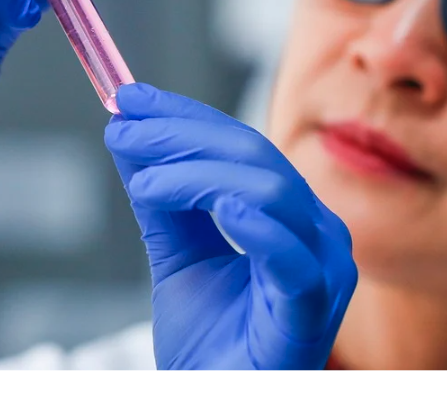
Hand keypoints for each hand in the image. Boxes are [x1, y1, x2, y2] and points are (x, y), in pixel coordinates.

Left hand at [104, 83, 356, 368]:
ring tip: (147, 183)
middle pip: (255, 159)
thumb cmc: (214, 347)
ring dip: (199, 177)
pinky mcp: (311, 312)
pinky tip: (224, 210)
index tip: (128, 99)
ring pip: (272, 194)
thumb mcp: (177, 256)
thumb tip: (126, 130)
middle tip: (125, 130)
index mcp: (292, 216)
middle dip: (182, 136)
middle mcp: (316, 235)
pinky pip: (294, 262)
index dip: (184, 117)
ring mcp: (322, 272)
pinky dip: (261, 229)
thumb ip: (160, 197)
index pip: (241, 146)